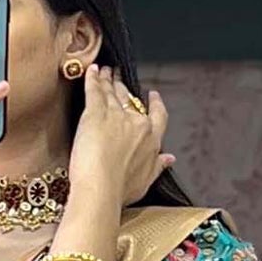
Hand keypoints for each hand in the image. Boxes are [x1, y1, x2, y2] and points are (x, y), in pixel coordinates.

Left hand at [66, 64, 172, 210]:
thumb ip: (158, 167)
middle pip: (131, 100)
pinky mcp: (95, 113)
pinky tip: (91, 70)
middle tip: (120, 79)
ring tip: (105, 71)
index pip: (157, 116)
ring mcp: (116, 115)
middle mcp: (137, 124)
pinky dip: (93, 78)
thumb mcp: (146, 181)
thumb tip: (170, 159)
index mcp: (151, 140)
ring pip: (113, 92)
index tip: (153, 96)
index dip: (155, 104)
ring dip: (108, 80)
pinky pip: (95, 90)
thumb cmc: (120, 190)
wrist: (101, 189)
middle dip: (124, 87)